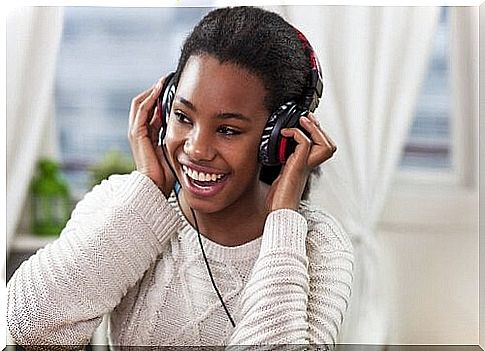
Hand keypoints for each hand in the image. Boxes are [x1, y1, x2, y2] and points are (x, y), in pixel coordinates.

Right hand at [128, 76, 175, 196]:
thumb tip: (189, 125)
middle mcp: (140, 132)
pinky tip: (159, 89)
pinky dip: (150, 98)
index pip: (151, 110)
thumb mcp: (174, 150)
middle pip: (143, 104)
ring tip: (163, 80)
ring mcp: (136, 133)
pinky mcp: (137, 134)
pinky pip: (142, 111)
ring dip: (152, 91)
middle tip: (167, 79)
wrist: (155, 188)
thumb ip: (176, 137)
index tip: (173, 87)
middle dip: (155, 91)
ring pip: (140, 104)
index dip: (160, 98)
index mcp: (148, 135)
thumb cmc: (167, 174)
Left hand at [266, 113, 335, 210]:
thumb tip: (278, 149)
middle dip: (318, 128)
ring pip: (325, 144)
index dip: (317, 133)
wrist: (278, 210)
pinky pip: (305, 143)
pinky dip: (297, 133)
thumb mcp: (281, 174)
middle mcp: (309, 165)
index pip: (322, 147)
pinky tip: (286, 133)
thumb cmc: (278, 198)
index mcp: (306, 166)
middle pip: (329, 145)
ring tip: (302, 122)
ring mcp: (305, 165)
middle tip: (307, 119)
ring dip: (313, 129)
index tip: (306, 122)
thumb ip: (284, 162)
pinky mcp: (298, 166)